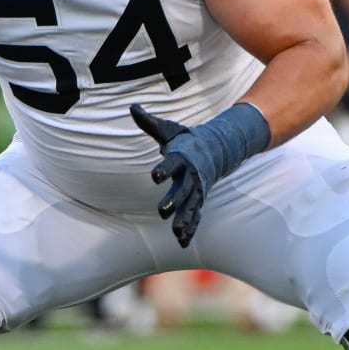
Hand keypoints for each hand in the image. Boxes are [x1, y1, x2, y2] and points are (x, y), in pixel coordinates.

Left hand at [132, 103, 208, 247]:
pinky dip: (191, 228)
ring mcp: (197, 189)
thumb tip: (132, 107)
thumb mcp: (167, 129)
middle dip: (173, 201)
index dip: (164, 169)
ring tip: (177, 234)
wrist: (215, 148)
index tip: (155, 176)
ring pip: (190, 206)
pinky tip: (183, 242)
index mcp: (182, 158)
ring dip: (184, 220)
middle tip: (162, 212)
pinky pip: (195, 215)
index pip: (172, 164)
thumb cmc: (184, 139)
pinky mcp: (198, 199)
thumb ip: (149, 123)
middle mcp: (191, 176)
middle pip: (182, 190)